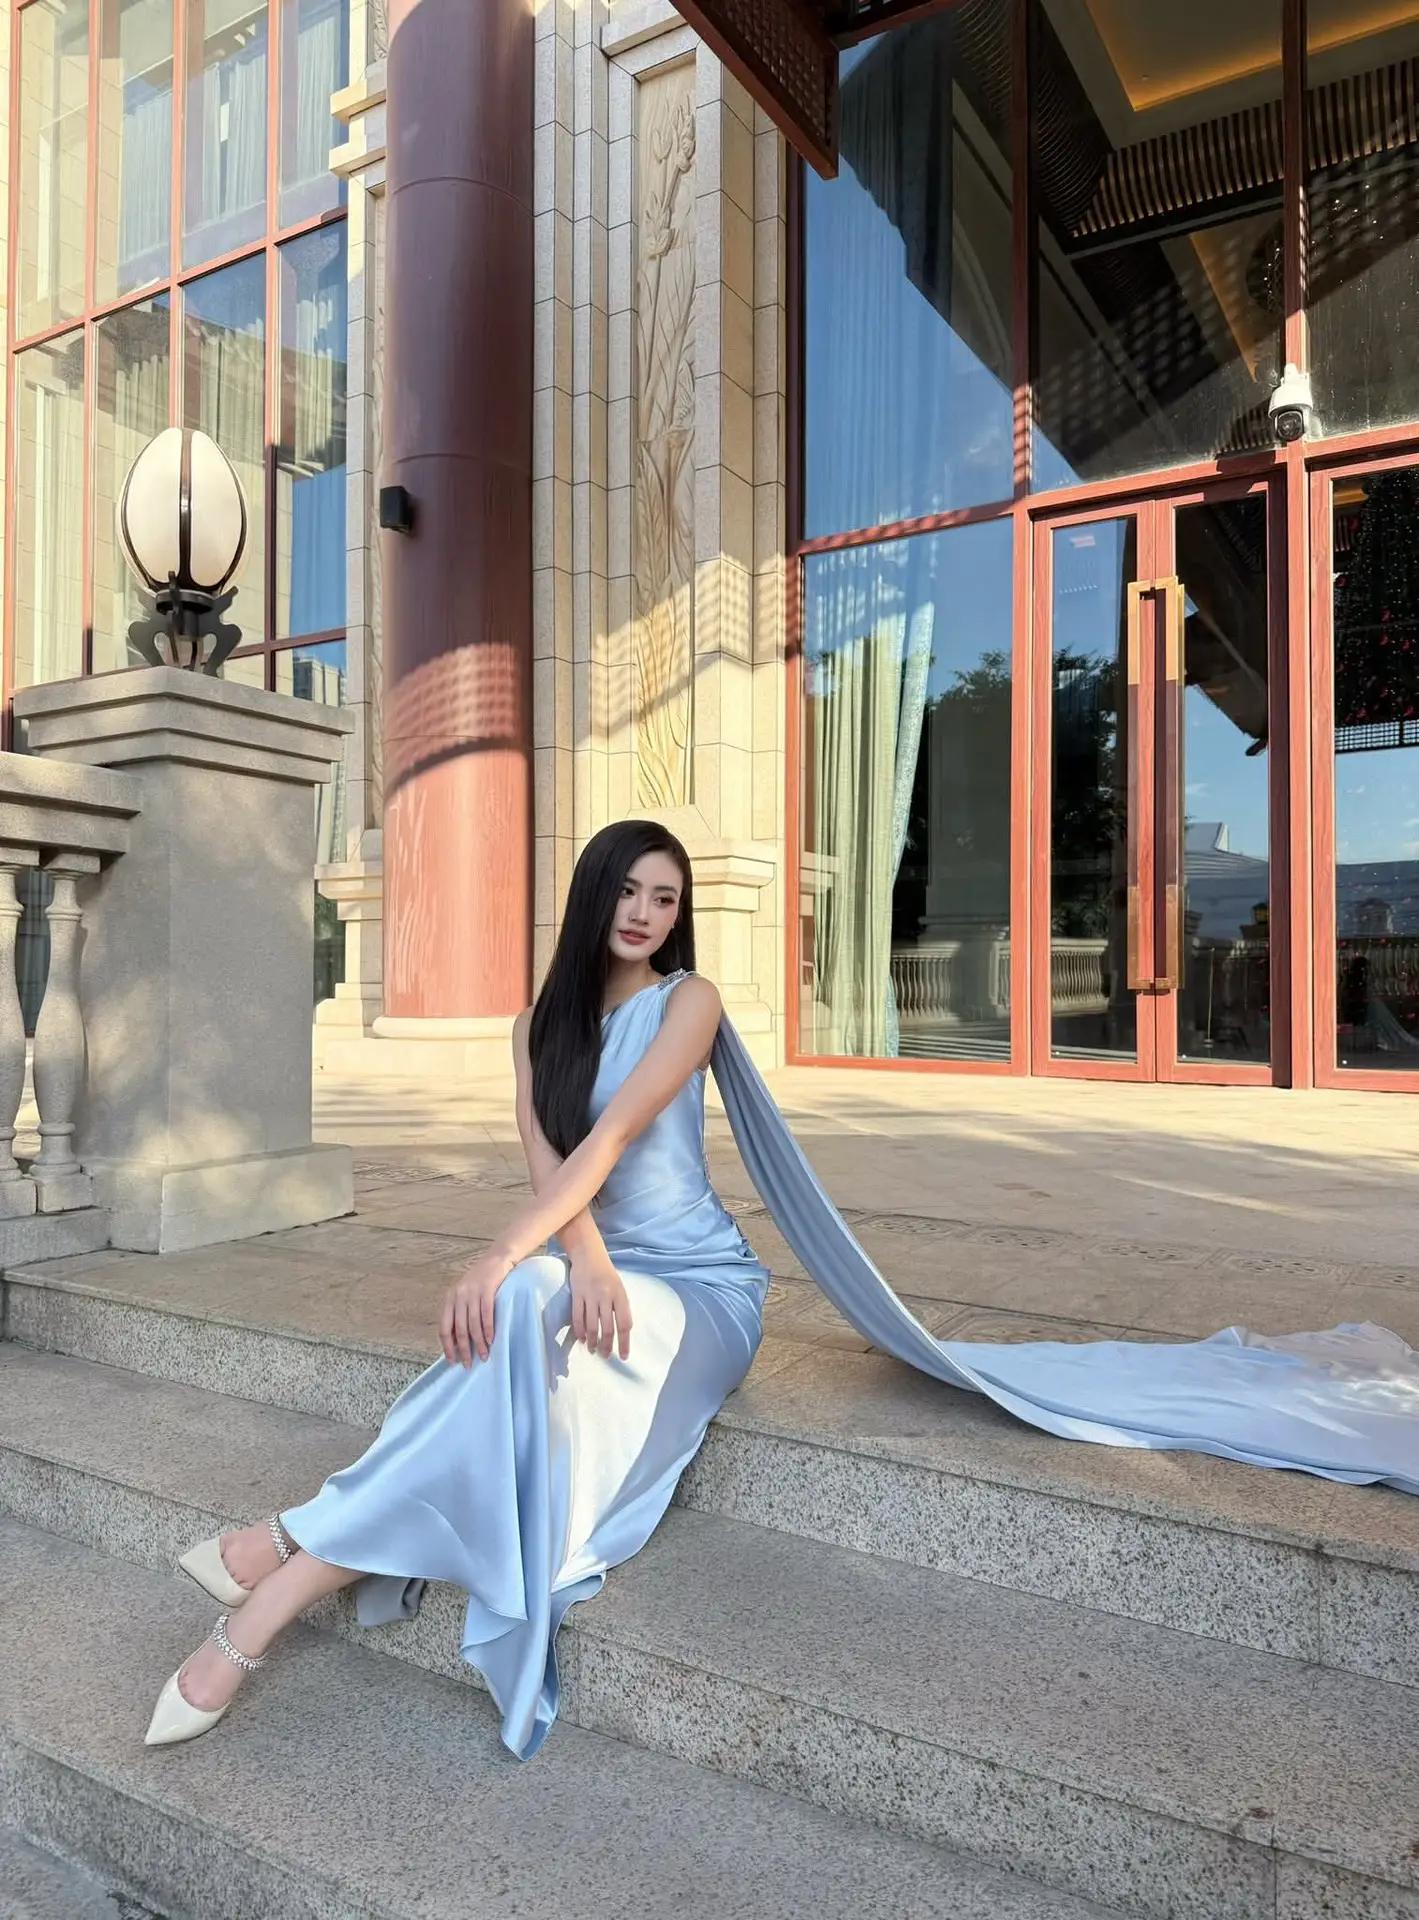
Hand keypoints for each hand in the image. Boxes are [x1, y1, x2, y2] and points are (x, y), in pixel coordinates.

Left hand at [441, 1249, 514, 1366]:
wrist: (496, 1259)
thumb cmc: (481, 1281)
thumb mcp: (464, 1296)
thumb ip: (459, 1314)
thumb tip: (457, 1342)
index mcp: (449, 1299)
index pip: (445, 1328)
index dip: (448, 1347)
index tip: (452, 1361)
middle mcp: (458, 1296)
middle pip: (459, 1329)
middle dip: (464, 1349)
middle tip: (468, 1364)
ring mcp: (472, 1292)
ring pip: (473, 1324)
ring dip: (478, 1343)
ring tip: (484, 1355)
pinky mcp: (487, 1289)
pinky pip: (486, 1314)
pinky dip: (488, 1329)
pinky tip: (491, 1340)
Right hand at [569, 1251, 632, 1360]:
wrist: (589, 1255)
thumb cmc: (607, 1274)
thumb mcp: (620, 1289)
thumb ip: (621, 1307)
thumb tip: (622, 1331)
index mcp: (620, 1296)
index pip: (624, 1324)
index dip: (624, 1342)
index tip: (623, 1356)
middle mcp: (606, 1296)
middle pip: (607, 1327)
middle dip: (607, 1345)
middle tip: (606, 1356)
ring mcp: (590, 1295)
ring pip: (591, 1325)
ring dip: (592, 1341)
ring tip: (593, 1350)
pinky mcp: (577, 1294)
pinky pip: (577, 1317)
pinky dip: (579, 1331)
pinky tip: (581, 1339)